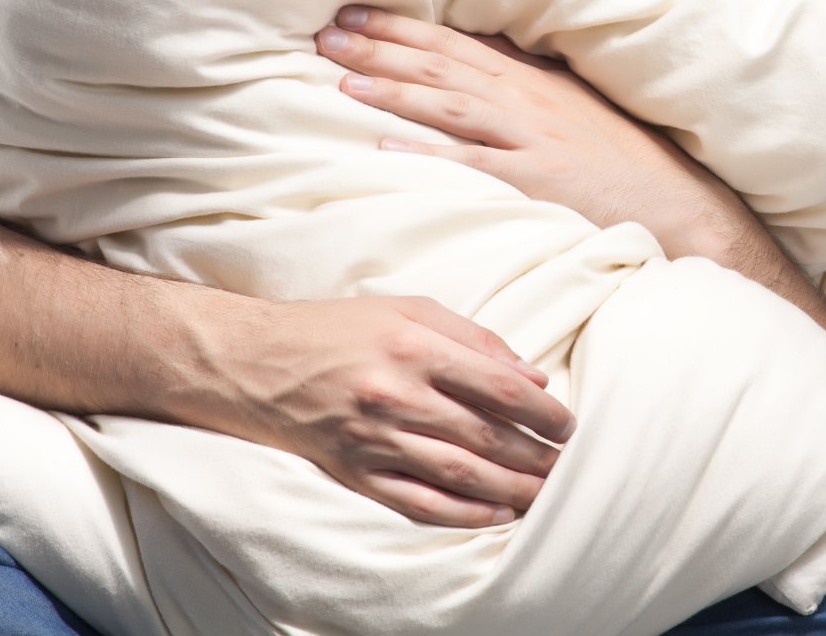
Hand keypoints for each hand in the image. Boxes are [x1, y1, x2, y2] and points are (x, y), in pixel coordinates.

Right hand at [210, 292, 575, 527]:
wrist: (256, 363)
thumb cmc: (338, 328)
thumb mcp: (407, 310)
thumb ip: (472, 338)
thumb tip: (530, 376)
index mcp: (413, 347)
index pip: (498, 387)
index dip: (542, 411)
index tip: (567, 423)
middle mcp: (395, 395)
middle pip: (484, 435)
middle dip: (536, 454)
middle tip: (570, 464)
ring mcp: (374, 439)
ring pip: (459, 473)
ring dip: (511, 488)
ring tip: (547, 494)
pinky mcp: (355, 472)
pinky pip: (417, 501)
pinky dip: (461, 512)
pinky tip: (496, 515)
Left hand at [314, 7, 742, 254]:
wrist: (681, 205)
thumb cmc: (626, 162)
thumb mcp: (576, 112)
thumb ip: (528, 90)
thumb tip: (479, 65)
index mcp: (534, 82)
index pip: (454, 44)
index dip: (401, 27)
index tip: (353, 13)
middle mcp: (529, 101)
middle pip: (442, 65)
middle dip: (382, 47)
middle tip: (326, 33)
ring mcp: (533, 139)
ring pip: (451, 104)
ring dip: (394, 88)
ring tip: (343, 79)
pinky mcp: (539, 181)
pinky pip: (474, 164)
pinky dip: (428, 152)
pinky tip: (386, 145)